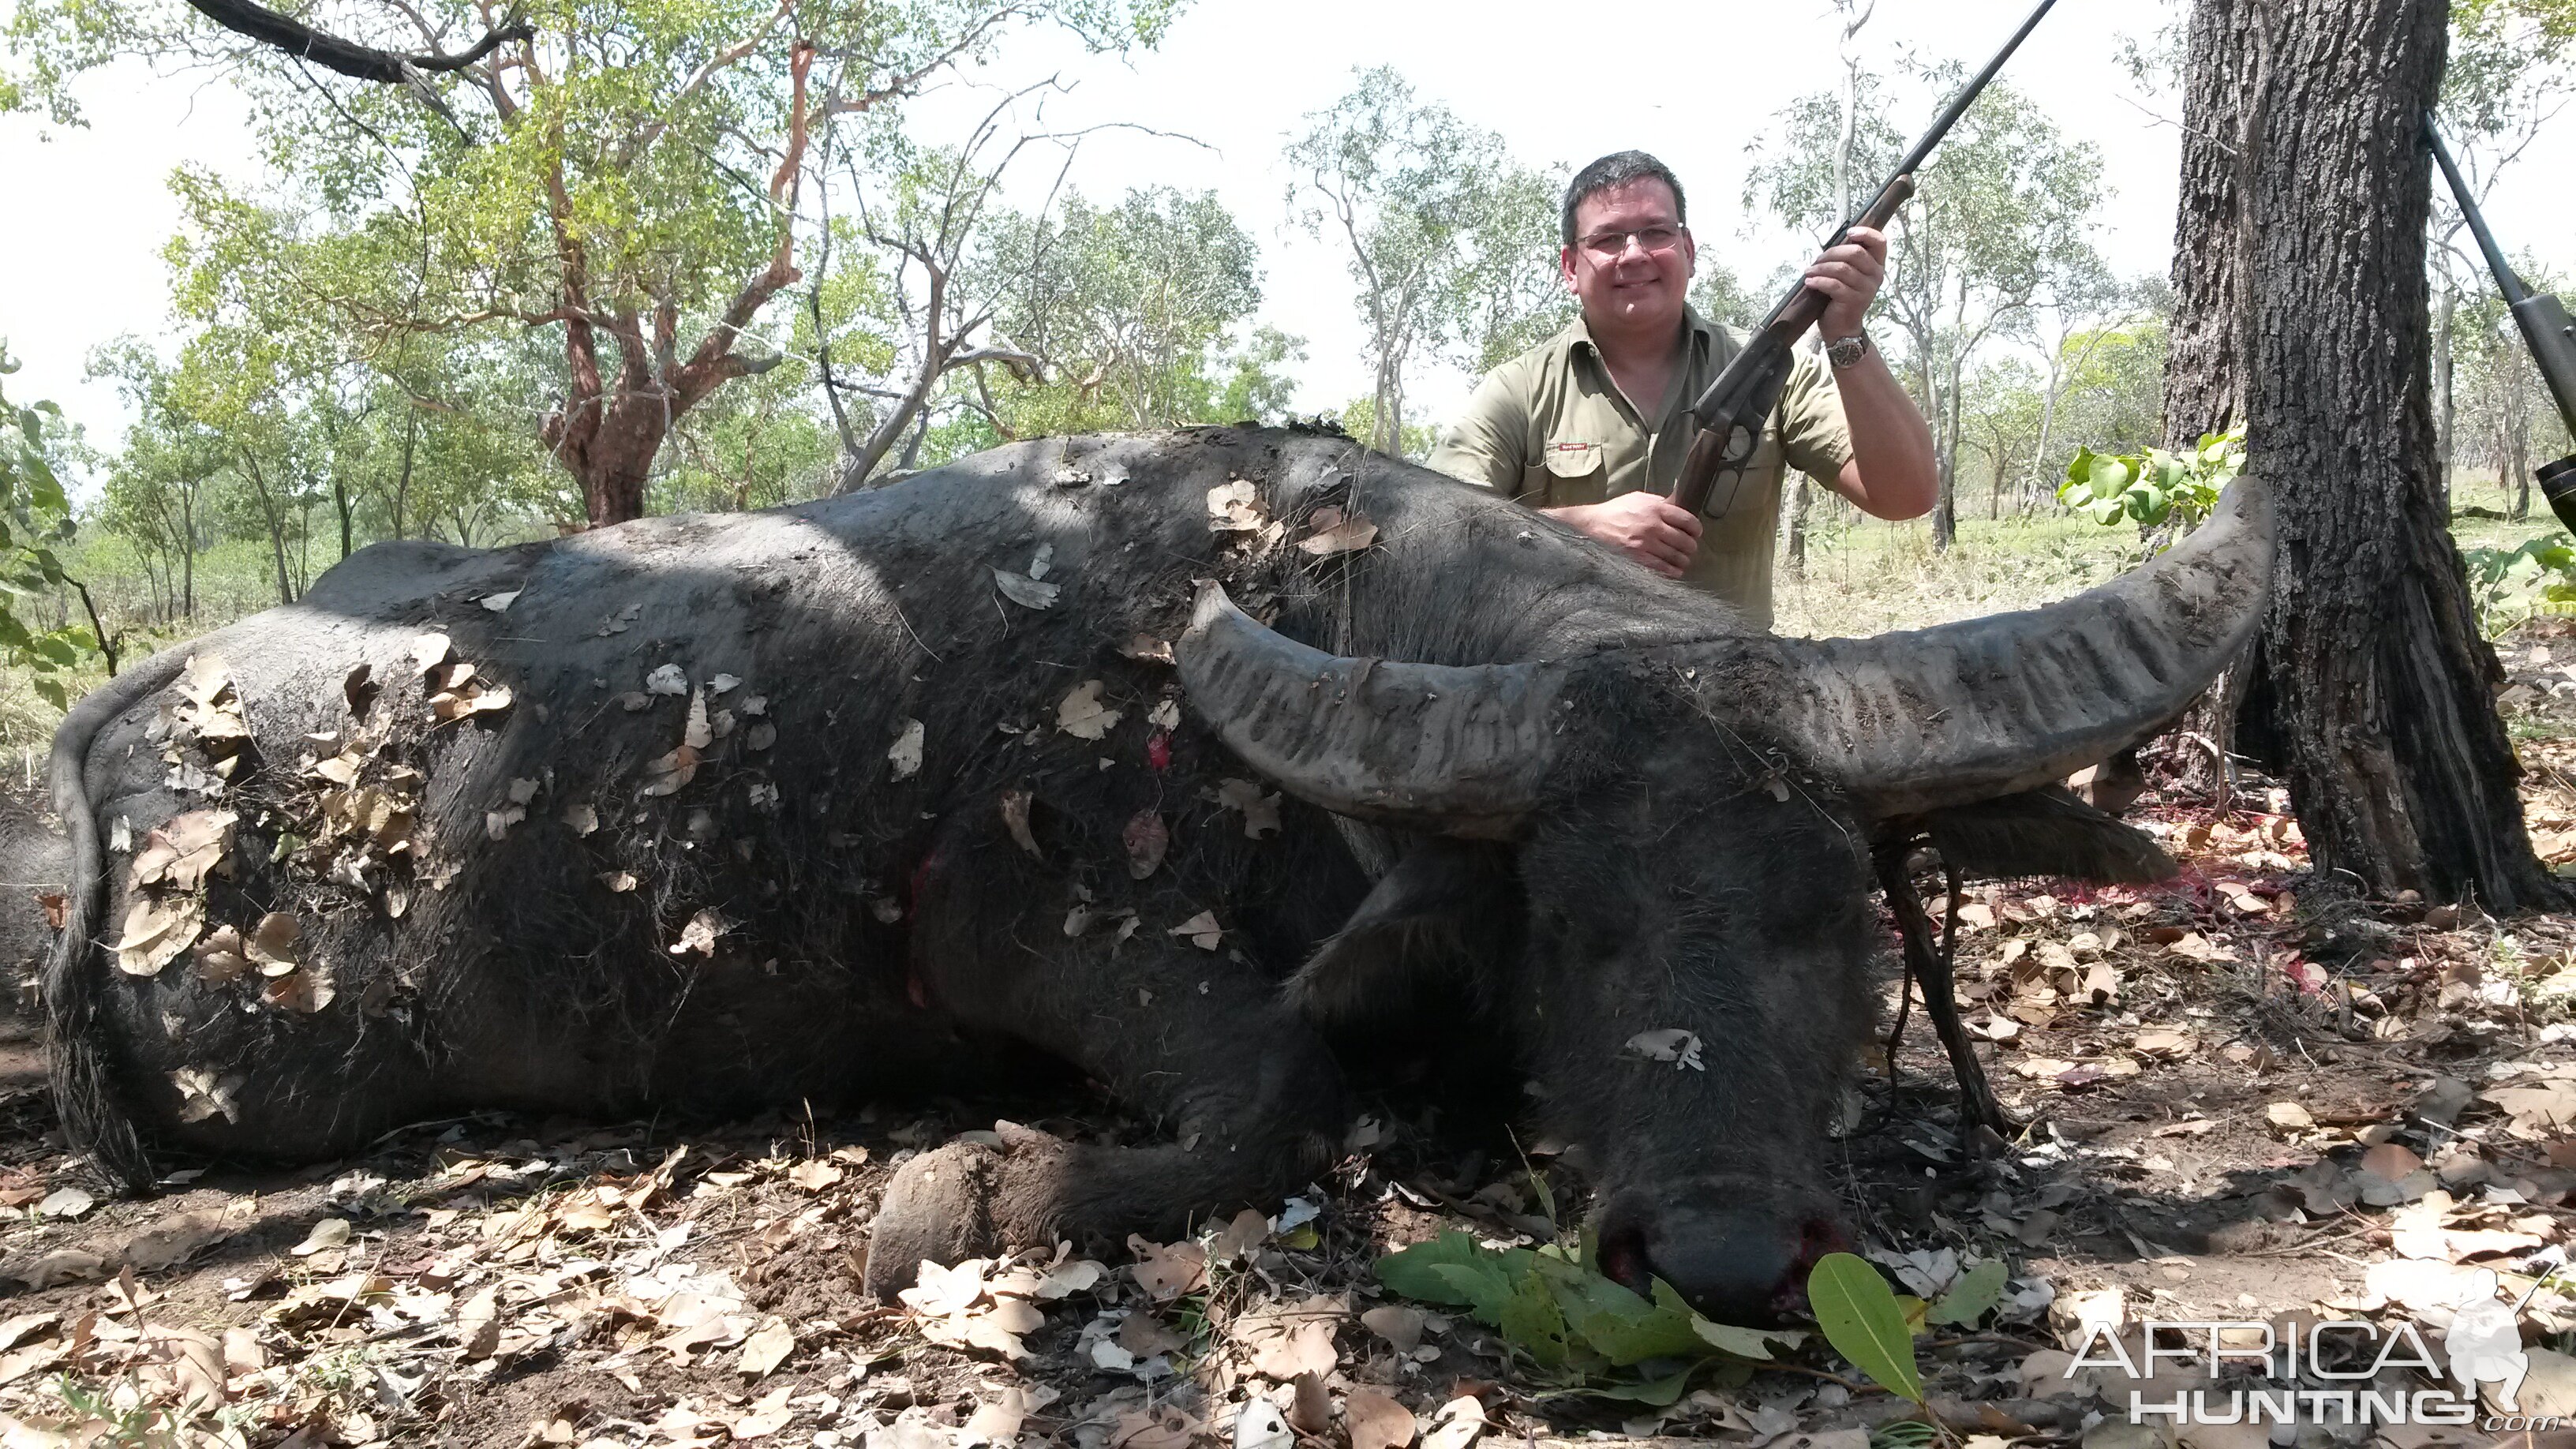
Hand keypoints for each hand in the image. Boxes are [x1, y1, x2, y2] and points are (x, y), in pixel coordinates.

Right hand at [1547, 492, 1702, 577]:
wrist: (1590, 525)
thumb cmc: (1615, 511)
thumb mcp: (1638, 498)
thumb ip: (1659, 503)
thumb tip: (1678, 506)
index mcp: (1655, 508)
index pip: (1687, 520)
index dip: (1696, 529)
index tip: (1696, 533)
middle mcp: (1653, 526)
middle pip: (1685, 540)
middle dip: (1691, 546)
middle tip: (1689, 548)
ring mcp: (1645, 544)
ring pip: (1676, 556)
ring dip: (1683, 560)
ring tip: (1683, 560)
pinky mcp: (1637, 558)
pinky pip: (1662, 568)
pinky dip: (1672, 571)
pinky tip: (1675, 570)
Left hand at [1805, 225, 1888, 336]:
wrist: (1842, 327)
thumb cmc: (1841, 297)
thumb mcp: (1848, 275)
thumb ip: (1847, 259)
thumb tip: (1832, 243)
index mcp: (1877, 265)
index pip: (1880, 242)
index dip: (1866, 233)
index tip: (1849, 232)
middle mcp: (1876, 275)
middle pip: (1855, 252)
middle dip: (1831, 253)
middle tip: (1816, 260)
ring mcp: (1867, 289)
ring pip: (1842, 268)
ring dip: (1821, 267)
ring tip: (1809, 272)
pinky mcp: (1854, 301)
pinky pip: (1834, 285)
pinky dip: (1819, 281)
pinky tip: (1809, 282)